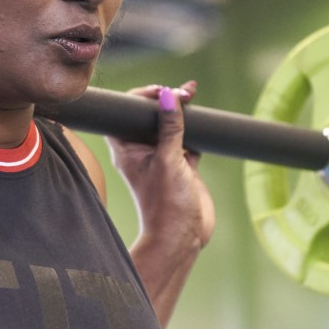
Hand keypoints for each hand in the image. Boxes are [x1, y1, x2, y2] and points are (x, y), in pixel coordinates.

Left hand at [106, 81, 214, 251]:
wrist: (182, 237)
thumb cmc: (166, 203)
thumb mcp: (169, 160)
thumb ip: (169, 128)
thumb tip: (168, 96)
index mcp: (126, 149)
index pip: (125, 113)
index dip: (140, 97)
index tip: (161, 91)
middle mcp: (142, 151)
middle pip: (149, 116)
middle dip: (164, 98)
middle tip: (184, 92)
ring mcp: (163, 158)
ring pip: (170, 126)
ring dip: (181, 110)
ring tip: (193, 94)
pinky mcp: (183, 166)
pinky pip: (187, 139)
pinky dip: (195, 128)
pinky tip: (203, 118)